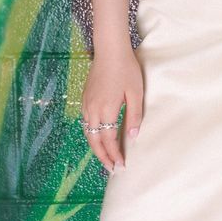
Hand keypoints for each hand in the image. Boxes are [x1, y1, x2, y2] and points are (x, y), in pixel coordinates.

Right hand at [81, 47, 143, 172]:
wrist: (109, 51)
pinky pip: (86, 123)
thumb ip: (134, 115)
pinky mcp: (85, 99)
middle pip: (94, 141)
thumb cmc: (126, 69)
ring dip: (96, 148)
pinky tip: (99, 139)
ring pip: (88, 133)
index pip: (108, 140)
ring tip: (106, 158)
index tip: (121, 166)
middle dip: (103, 157)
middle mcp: (92, 109)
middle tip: (112, 169)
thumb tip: (133, 136)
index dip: (114, 155)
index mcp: (106, 109)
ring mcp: (86, 104)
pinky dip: (92, 135)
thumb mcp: (136, 93)